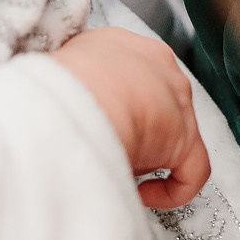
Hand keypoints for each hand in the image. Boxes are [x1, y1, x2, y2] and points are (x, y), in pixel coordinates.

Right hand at [51, 27, 210, 208]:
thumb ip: (65, 89)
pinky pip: (192, 171)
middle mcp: (154, 63)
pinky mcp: (185, 137)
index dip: (113, 104)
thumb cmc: (48, 90)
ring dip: (144, 156)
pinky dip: (172, 190)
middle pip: (151, 102)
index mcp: (118, 44)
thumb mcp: (53, 75)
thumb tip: (60, 117)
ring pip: (169, 134)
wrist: (71, 100)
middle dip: (131, 129)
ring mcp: (175, 98)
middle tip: (103, 147)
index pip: (126, 75)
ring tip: (112, 166)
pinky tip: (143, 195)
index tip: (96, 125)